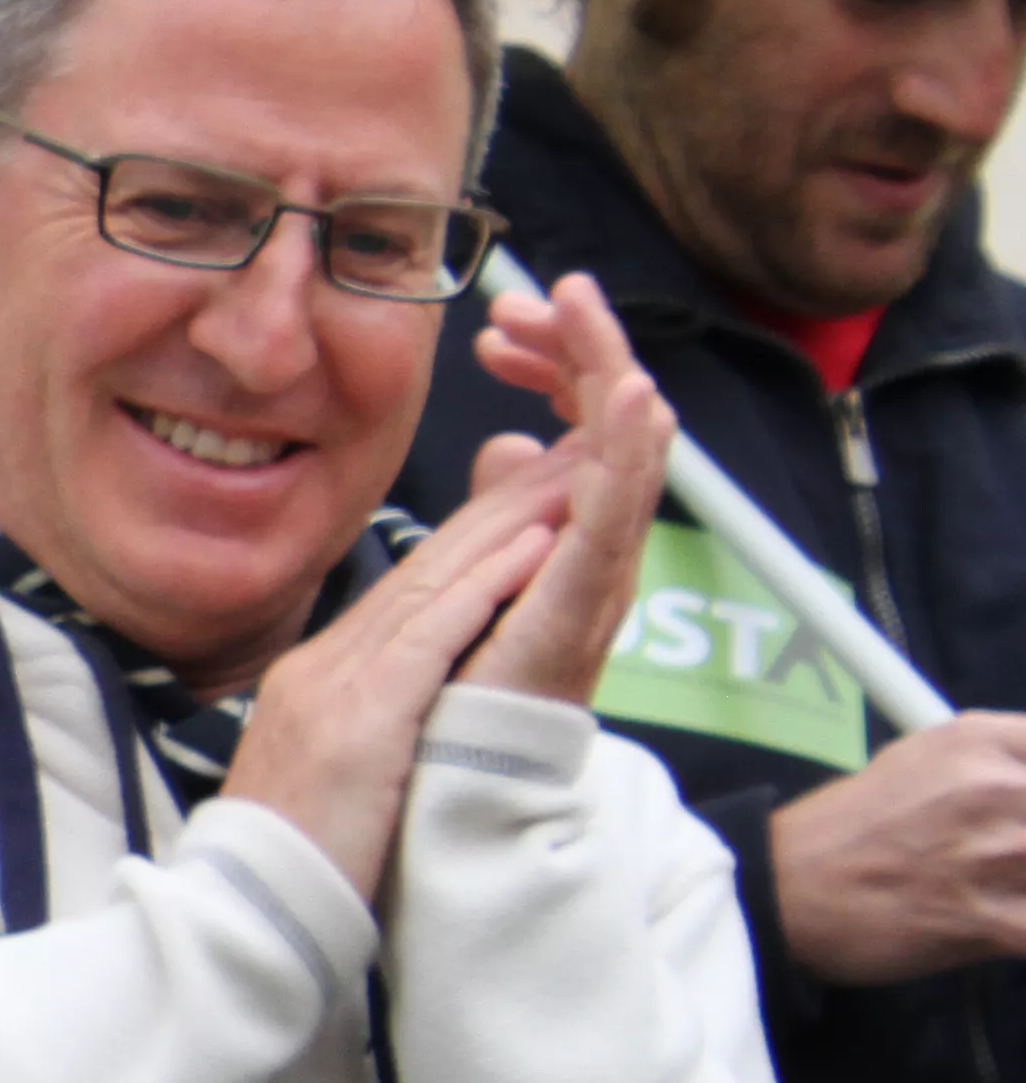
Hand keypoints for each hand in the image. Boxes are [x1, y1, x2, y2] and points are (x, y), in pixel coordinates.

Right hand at [218, 482, 568, 904]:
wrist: (245, 921)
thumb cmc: (288, 872)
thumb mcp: (322, 781)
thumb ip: (359, 731)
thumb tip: (400, 715)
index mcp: (313, 683)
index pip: (401, 597)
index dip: (467, 544)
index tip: (523, 505)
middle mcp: (320, 670)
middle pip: (419, 571)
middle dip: (496, 512)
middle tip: (562, 458)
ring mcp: (334, 690)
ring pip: (429, 588)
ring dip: (504, 529)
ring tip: (567, 480)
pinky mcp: (360, 722)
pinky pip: (431, 640)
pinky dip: (483, 590)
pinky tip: (531, 551)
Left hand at [449, 269, 672, 704]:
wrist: (447, 786)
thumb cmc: (460, 694)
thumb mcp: (476, 575)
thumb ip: (500, 510)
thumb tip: (509, 443)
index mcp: (562, 534)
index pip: (574, 423)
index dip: (549, 364)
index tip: (498, 325)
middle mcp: (591, 548)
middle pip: (606, 423)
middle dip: (575, 349)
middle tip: (531, 297)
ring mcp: (593, 576)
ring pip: (621, 454)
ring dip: (608, 374)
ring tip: (589, 311)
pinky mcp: (580, 606)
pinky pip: (615, 519)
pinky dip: (627, 455)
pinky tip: (635, 396)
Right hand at [769, 716, 1025, 982]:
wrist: (781, 891)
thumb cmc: (847, 830)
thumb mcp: (922, 760)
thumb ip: (998, 763)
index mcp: (980, 741)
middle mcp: (996, 787)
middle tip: (1011, 860)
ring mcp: (996, 854)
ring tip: (1002, 892)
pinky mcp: (988, 920)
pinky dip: (1025, 931)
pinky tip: (1006, 930)